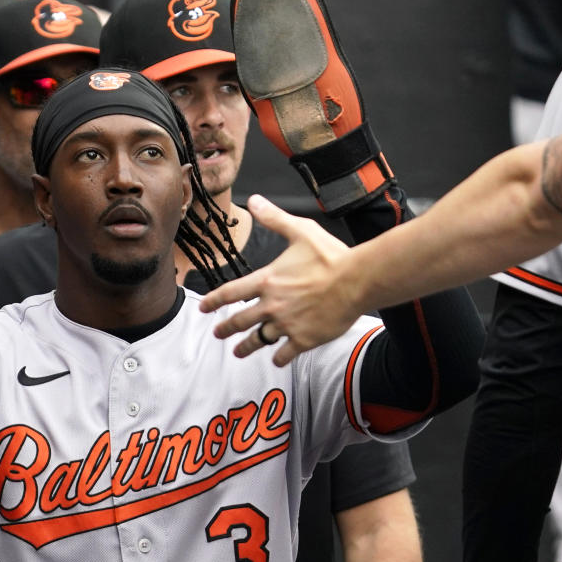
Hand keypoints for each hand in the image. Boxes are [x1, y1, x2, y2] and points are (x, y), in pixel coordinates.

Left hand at [199, 194, 360, 364]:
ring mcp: (288, 324)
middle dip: (226, 329)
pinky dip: (280, 358)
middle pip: (240, 321)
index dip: (214, 300)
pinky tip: (277, 360)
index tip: (203, 308)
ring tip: (238, 352)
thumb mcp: (300, 231)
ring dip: (247, 347)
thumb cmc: (330, 255)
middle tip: (218, 334)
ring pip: (260, 340)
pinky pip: (286, 353)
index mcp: (267, 280)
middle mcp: (272, 305)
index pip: (231, 293)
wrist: (358, 280)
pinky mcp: (305, 339)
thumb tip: (255, 201)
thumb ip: (274, 219)